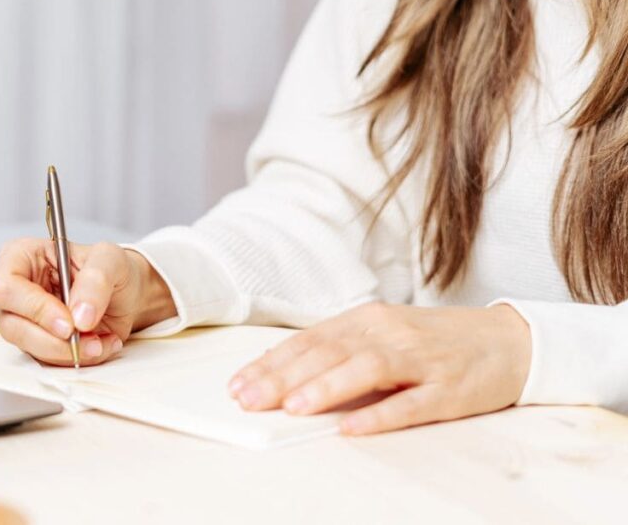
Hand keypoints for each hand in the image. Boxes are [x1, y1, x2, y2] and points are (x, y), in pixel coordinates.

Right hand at [0, 238, 176, 365]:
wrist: (126, 293)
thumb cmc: (110, 268)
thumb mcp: (110, 259)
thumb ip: (95, 280)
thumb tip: (79, 315)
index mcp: (21, 257)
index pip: (7, 287)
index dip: (35, 308)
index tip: (68, 322)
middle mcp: (16, 290)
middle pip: (12, 324)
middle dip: (52, 339)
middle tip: (86, 338)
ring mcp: (23, 320)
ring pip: (29, 348)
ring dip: (68, 352)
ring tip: (100, 341)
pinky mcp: (38, 343)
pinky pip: (49, 360)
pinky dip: (78, 358)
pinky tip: (100, 344)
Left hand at [228, 302, 530, 434]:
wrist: (509, 340)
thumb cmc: (433, 342)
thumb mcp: (382, 336)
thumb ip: (339, 352)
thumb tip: (284, 375)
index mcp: (367, 320)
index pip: (310, 340)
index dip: (272, 362)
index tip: (239, 383)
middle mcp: (390, 332)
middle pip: (330, 353)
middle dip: (285, 377)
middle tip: (249, 398)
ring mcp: (421, 360)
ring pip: (367, 369)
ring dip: (327, 388)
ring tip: (294, 407)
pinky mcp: (450, 388)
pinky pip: (412, 403)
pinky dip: (382, 415)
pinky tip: (354, 428)